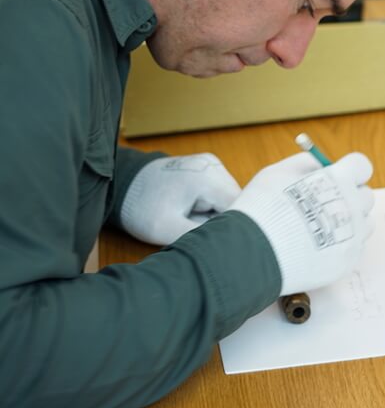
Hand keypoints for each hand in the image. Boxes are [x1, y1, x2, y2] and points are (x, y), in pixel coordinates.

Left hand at [119, 153, 241, 245]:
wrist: (122, 185)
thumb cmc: (141, 208)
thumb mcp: (167, 229)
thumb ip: (201, 235)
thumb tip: (227, 244)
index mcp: (207, 178)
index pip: (239, 206)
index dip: (231, 226)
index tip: (216, 239)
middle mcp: (213, 165)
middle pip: (236, 200)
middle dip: (221, 218)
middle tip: (194, 227)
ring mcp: (210, 163)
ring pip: (229, 196)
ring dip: (216, 211)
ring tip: (190, 217)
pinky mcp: (206, 166)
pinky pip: (219, 189)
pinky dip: (211, 203)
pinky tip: (192, 208)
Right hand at [228, 152, 374, 294]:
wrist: (251, 256)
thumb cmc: (261, 210)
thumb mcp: (277, 173)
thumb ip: (304, 164)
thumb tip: (320, 164)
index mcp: (339, 180)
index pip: (361, 166)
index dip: (349, 170)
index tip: (338, 177)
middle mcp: (353, 207)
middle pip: (366, 196)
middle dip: (349, 197)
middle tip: (325, 205)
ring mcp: (353, 237)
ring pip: (363, 224)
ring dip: (348, 223)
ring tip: (319, 228)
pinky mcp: (347, 261)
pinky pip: (353, 248)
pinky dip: (340, 247)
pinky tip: (316, 248)